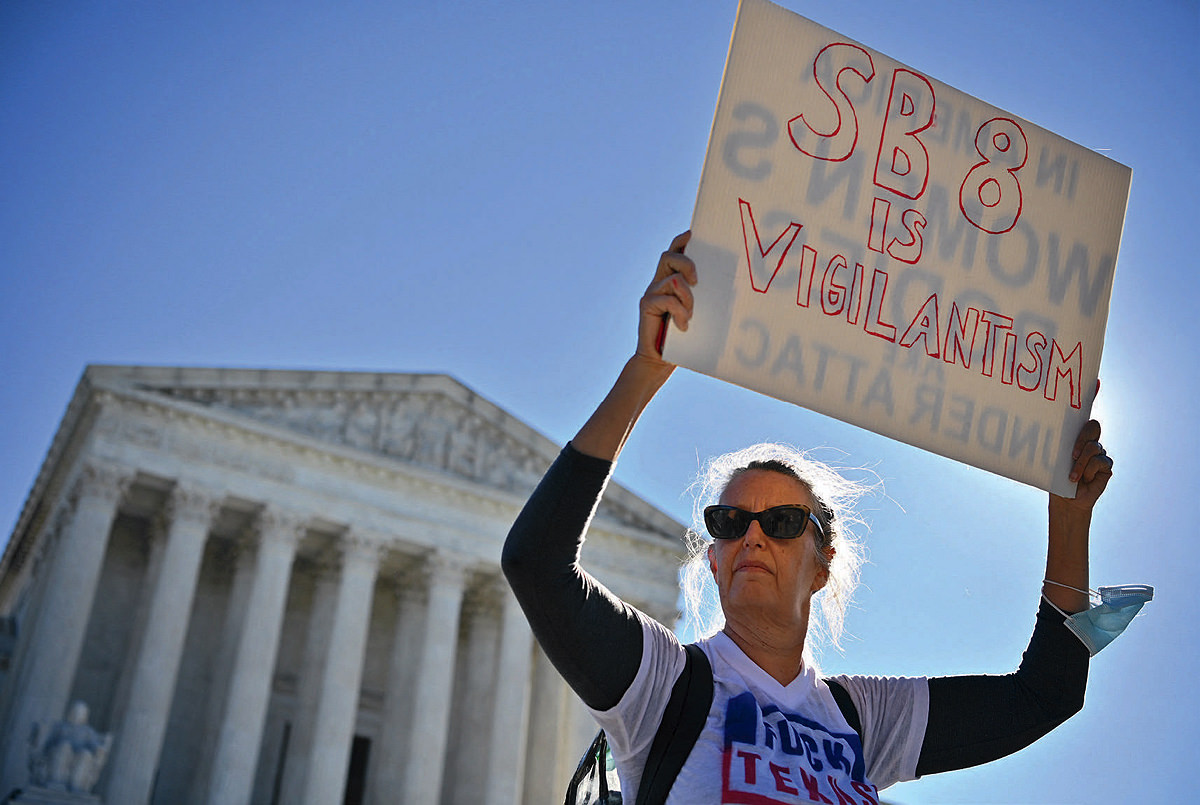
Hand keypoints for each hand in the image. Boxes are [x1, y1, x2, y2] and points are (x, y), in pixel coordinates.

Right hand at [635, 231, 696, 362]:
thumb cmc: (681, 336)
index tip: (693, 234)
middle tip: (698, 281)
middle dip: (687, 263)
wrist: (659, 358)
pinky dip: (680, 313)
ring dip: (688, 298)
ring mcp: (651, 292)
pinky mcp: (646, 304)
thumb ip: (697, 296)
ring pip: (674, 279)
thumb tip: (723, 282)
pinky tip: (682, 326)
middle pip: (669, 256)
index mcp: (669, 280)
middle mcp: (658, 282)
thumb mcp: (692, 311)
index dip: (681, 241)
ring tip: (689, 315)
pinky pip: (668, 299)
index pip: (673, 252)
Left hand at [1052, 419, 1112, 512]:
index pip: (1082, 421)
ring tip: (1072, 477)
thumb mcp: (1053, 462)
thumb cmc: (1057, 479)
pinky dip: (1089, 471)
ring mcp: (1100, 454)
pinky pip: (1099, 462)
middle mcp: (1090, 443)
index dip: (1081, 416)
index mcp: (1077, 439)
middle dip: (1082, 439)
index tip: (1068, 424)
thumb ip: (1055, 449)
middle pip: (1093, 427)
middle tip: (1072, 455)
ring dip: (1081, 464)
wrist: (1066, 499)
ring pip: (1093, 448)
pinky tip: (1084, 480)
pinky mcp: (1106, 467)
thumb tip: (1041, 436)